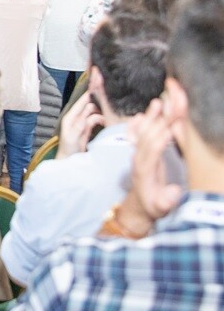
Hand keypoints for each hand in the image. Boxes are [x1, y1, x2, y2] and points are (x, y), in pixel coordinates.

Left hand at [57, 92, 104, 157]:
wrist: (69, 159)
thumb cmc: (68, 149)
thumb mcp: (73, 137)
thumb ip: (79, 126)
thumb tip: (87, 113)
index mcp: (70, 118)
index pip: (80, 103)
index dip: (88, 95)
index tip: (98, 87)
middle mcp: (76, 118)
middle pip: (89, 106)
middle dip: (98, 104)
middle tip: (109, 103)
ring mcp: (82, 122)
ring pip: (94, 112)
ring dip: (101, 113)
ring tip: (109, 117)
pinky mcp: (88, 128)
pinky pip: (96, 119)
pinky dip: (101, 119)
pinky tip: (107, 121)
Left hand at [117, 98, 183, 235]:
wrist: (138, 207)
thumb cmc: (153, 207)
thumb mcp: (161, 207)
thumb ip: (166, 200)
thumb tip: (174, 192)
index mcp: (145, 170)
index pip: (152, 149)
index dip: (161, 137)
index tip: (170, 124)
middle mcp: (139, 159)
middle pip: (148, 135)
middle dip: (158, 120)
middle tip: (168, 104)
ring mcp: (137, 155)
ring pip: (143, 132)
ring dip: (150, 117)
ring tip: (156, 102)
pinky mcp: (139, 154)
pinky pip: (137, 137)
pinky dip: (138, 125)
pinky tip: (141, 115)